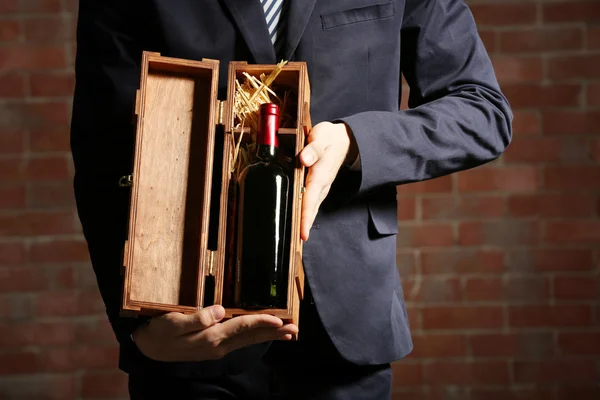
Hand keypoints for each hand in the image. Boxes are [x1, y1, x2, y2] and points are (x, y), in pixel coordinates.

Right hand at [132, 305, 297, 361]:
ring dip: (269, 335)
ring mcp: (217, 347)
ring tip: (288, 333)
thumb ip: (197, 318)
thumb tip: (219, 311)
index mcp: (211, 337)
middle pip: (251, 336)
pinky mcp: (214, 346)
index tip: (280, 319)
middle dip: (274, 332)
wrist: (148, 348)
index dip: (261, 321)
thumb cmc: (159, 332)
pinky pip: (241, 340)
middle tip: (295, 328)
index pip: (242, 327)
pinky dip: (255, 336)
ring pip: (249, 340)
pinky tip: (263, 334)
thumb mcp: (173, 323)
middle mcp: (218, 345)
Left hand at [299, 121, 357, 240]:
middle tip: (296, 242)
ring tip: (295, 237)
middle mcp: (322, 185)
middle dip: (304, 226)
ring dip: (304, 222)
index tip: (303, 233)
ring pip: (311, 208)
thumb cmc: (329, 138)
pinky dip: (305, 214)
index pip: (310, 198)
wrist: (344, 140)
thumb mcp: (322, 137)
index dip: (305, 216)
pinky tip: (297, 221)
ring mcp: (321, 188)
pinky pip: (310, 204)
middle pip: (311, 209)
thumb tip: (303, 159)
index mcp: (320, 174)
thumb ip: (313, 148)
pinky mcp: (318, 187)